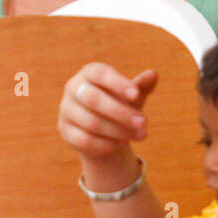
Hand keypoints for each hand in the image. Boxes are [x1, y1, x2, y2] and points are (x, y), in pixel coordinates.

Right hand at [58, 62, 158, 184]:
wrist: (104, 130)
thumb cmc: (120, 104)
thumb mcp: (132, 95)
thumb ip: (141, 86)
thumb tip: (153, 75)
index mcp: (89, 73)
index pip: (100, 74)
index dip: (117, 84)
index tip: (136, 95)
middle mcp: (73, 88)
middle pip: (94, 100)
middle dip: (121, 112)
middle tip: (143, 122)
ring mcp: (66, 110)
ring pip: (91, 122)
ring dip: (119, 131)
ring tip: (140, 135)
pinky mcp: (64, 130)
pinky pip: (84, 140)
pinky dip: (106, 144)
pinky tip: (122, 143)